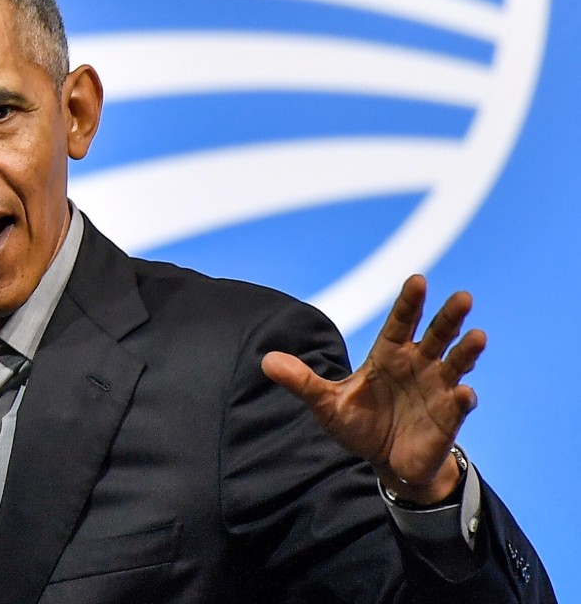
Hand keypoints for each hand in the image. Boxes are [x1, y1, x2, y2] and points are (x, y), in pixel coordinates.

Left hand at [262, 274, 484, 504]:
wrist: (385, 463)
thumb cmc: (359, 425)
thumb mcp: (326, 403)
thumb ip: (301, 381)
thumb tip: (265, 361)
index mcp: (389, 355)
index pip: (401, 322)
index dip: (409, 303)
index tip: (418, 280)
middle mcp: (418, 366)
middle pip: (436, 335)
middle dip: (449, 317)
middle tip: (462, 296)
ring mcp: (437, 390)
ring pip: (456, 363)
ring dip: (467, 350)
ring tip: (477, 336)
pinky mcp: (448, 418)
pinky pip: (458, 405)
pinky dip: (462, 399)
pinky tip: (463, 393)